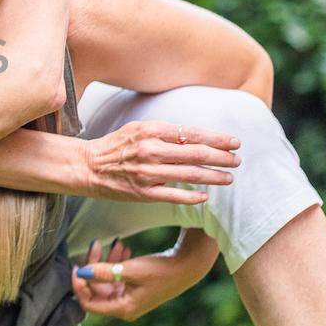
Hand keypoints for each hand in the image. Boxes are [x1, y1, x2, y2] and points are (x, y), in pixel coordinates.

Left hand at [69, 231, 219, 321]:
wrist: (188, 265)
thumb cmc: (161, 270)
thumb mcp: (130, 270)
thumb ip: (103, 272)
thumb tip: (81, 272)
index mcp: (122, 309)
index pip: (89, 303)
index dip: (79, 285)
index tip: (77, 265)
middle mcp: (124, 307)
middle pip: (96, 289)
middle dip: (94, 266)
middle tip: (97, 244)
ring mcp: (129, 297)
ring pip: (106, 280)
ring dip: (106, 261)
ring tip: (117, 243)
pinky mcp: (134, 288)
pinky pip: (117, 276)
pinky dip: (116, 262)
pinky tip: (124, 248)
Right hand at [83, 120, 239, 204]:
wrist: (87, 166)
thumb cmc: (116, 146)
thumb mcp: (138, 129)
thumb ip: (165, 132)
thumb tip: (195, 136)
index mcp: (151, 131)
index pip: (192, 134)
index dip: (217, 139)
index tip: (234, 142)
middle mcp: (151, 150)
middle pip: (196, 154)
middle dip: (221, 157)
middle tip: (237, 160)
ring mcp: (148, 172)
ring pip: (190, 175)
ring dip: (214, 177)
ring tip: (228, 178)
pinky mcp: (143, 192)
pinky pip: (174, 196)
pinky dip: (192, 196)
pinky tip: (205, 196)